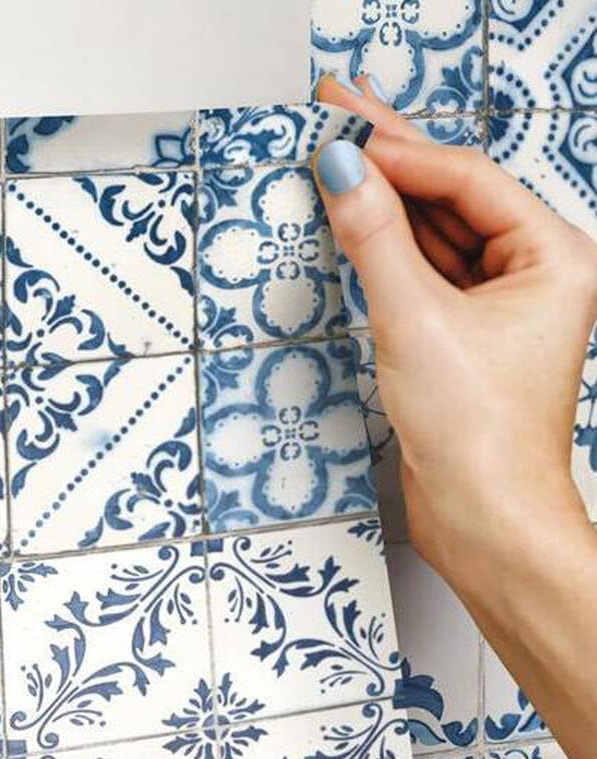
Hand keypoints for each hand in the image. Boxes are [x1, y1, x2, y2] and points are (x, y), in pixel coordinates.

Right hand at [314, 77, 596, 594]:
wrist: (482, 521)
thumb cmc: (478, 436)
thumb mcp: (414, 322)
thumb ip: (374, 239)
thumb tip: (342, 170)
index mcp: (553, 257)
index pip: (465, 180)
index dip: (399, 150)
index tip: (340, 125)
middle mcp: (534, 275)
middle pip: (452, 196)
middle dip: (392, 156)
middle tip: (337, 106)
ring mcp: (498, 308)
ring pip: (434, 235)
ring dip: (383, 202)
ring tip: (334, 158)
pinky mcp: (463, 341)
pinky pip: (423, 276)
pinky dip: (385, 251)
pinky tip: (355, 223)